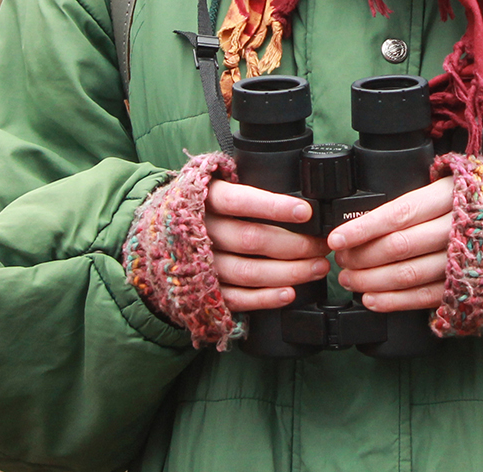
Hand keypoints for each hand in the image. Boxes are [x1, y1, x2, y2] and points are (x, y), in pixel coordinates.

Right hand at [204, 181, 330, 312]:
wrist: (160, 235)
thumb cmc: (204, 207)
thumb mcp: (218, 185)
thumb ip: (247, 184)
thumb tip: (296, 189)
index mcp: (205, 199)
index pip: (240, 200)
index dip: (273, 206)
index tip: (305, 211)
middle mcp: (200, 231)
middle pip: (251, 239)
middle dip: (294, 244)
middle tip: (322, 244)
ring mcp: (200, 264)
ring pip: (248, 272)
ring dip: (288, 272)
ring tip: (317, 267)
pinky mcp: (204, 290)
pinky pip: (236, 299)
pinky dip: (265, 298)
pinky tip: (289, 293)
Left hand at [328, 177, 455, 311]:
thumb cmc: (478, 200)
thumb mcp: (452, 180)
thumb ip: (417, 193)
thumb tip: (366, 207)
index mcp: (451, 195)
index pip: (399, 213)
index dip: (364, 228)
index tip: (337, 238)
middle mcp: (459, 227)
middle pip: (400, 246)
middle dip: (362, 255)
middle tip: (341, 258)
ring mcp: (464, 260)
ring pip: (409, 274)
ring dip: (371, 280)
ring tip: (349, 279)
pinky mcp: (465, 285)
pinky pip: (424, 297)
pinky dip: (395, 301)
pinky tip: (372, 300)